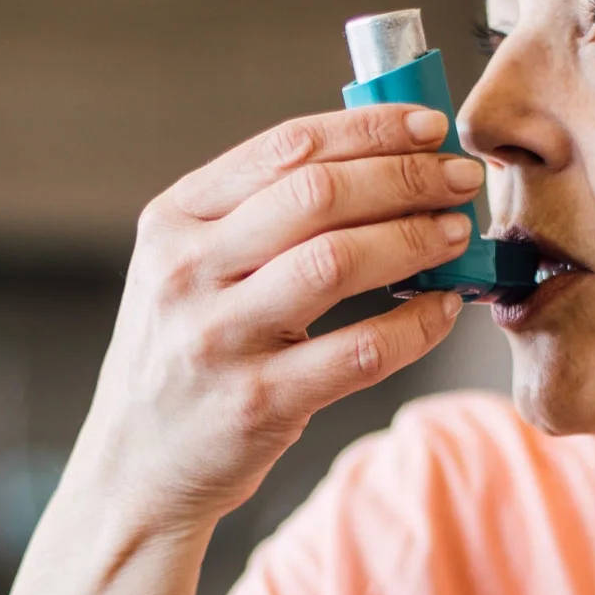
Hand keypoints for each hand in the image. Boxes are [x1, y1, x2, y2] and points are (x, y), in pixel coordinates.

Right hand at [70, 104, 484, 527]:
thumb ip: (260, 215)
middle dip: (405, 178)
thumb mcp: (190, 269)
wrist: (135, 467)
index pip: (285, 148)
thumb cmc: (186, 352)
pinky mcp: (257, 403)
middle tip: (459, 179)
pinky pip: (360, 350)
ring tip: (457, 233)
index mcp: (173, 220)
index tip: (428, 127)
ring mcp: (219, 339)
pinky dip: (416, 324)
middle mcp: (187, 272)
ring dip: (415, 240)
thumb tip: (384, 161)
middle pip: (318, 195)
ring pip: (338, 263)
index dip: (369, 130)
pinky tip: (443, 307)